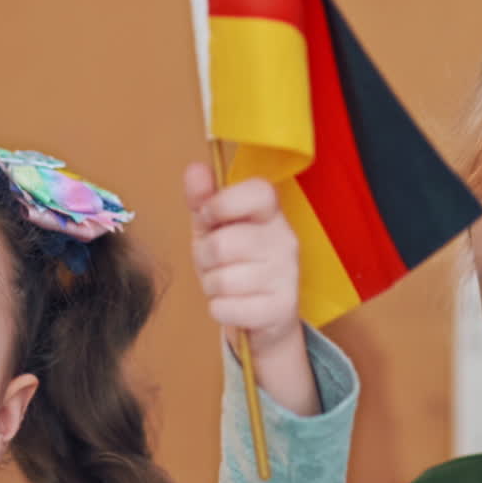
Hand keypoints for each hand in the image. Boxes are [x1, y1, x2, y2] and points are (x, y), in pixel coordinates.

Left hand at [184, 163, 315, 414]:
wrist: (263, 313)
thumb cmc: (235, 263)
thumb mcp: (214, 227)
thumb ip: (202, 198)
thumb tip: (194, 168)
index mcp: (270, 213)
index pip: (258, 192)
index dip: (223, 204)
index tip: (209, 216)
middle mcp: (285, 240)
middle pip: (222, 244)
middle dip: (204, 257)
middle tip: (213, 262)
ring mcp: (287, 275)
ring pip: (222, 280)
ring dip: (211, 286)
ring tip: (225, 284)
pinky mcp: (281, 309)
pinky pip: (225, 308)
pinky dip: (219, 309)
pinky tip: (234, 305)